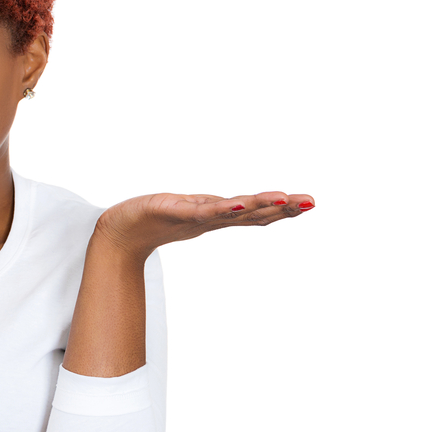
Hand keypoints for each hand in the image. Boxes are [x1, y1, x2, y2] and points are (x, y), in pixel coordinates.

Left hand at [94, 191, 314, 261]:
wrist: (119, 232)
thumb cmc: (154, 219)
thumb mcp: (192, 211)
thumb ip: (216, 209)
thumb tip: (240, 206)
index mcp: (217, 215)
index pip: (255, 212)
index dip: (283, 209)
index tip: (311, 202)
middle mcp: (210, 217)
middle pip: (251, 213)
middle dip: (282, 208)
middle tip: (311, 202)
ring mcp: (194, 216)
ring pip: (232, 211)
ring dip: (257, 206)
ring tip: (283, 199)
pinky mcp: (174, 212)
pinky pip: (201, 210)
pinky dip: (220, 208)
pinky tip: (238, 204)